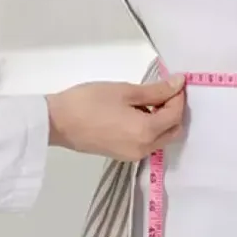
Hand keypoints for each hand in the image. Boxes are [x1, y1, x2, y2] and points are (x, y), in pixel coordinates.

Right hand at [45, 77, 186, 161]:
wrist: (57, 122)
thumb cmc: (89, 102)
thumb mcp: (124, 91)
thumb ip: (155, 90)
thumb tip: (178, 84)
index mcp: (146, 132)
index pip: (175, 115)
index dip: (178, 97)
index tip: (174, 81)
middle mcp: (144, 149)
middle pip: (173, 131)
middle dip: (174, 111)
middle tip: (163, 91)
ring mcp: (132, 155)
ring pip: (161, 139)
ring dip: (162, 120)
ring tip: (148, 100)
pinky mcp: (122, 155)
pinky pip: (147, 143)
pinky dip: (150, 129)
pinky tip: (136, 113)